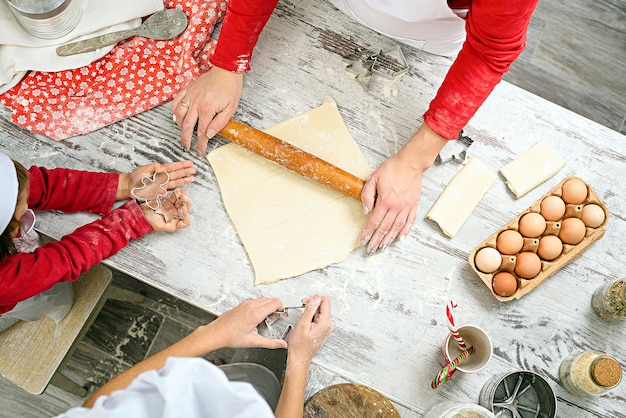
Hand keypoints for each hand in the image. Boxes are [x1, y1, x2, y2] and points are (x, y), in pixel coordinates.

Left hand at [118, 160, 195, 200]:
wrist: (129, 187)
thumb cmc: (135, 177)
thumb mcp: (144, 169)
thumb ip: (154, 167)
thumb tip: (163, 166)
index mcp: (159, 171)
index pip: (173, 167)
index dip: (181, 165)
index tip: (189, 162)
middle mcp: (162, 178)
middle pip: (177, 174)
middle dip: (186, 171)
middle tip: (194, 169)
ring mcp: (162, 185)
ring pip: (176, 182)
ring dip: (184, 179)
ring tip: (192, 177)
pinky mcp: (160, 193)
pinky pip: (171, 192)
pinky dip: (177, 191)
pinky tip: (184, 189)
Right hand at [140, 189, 190, 231]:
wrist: (142, 212)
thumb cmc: (151, 221)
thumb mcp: (161, 226)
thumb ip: (171, 226)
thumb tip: (179, 219)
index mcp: (175, 223)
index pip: (186, 221)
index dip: (186, 215)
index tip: (181, 208)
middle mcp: (176, 215)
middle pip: (185, 209)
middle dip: (185, 202)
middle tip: (182, 197)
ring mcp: (173, 208)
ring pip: (182, 202)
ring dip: (182, 196)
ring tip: (180, 192)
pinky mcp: (169, 201)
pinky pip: (176, 197)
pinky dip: (178, 193)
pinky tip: (178, 190)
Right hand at [172, 66, 243, 155]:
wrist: (226, 70)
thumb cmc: (230, 88)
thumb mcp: (230, 109)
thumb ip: (219, 123)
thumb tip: (209, 134)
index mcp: (206, 109)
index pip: (201, 132)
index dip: (200, 144)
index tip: (199, 151)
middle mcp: (195, 103)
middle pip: (187, 126)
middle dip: (186, 139)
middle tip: (186, 147)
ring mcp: (190, 95)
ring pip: (179, 115)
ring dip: (180, 126)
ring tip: (183, 133)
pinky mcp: (187, 89)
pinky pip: (176, 101)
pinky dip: (175, 111)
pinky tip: (177, 117)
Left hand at [207, 298, 287, 349]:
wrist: (217, 333)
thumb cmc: (231, 336)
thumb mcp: (254, 342)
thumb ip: (271, 343)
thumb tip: (282, 344)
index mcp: (255, 313)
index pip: (276, 302)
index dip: (281, 308)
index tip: (280, 315)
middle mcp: (251, 305)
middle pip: (271, 300)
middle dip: (275, 309)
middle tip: (271, 321)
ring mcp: (246, 304)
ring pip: (264, 300)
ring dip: (267, 308)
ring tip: (262, 321)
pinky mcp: (242, 304)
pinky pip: (256, 302)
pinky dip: (260, 307)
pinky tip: (255, 319)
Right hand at [286, 295, 332, 365]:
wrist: (299, 357)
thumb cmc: (299, 345)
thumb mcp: (302, 324)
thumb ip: (310, 309)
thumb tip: (316, 297)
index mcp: (325, 322)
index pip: (325, 300)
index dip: (314, 299)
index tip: (305, 302)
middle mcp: (329, 324)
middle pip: (322, 305)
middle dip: (311, 305)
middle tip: (302, 311)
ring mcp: (326, 327)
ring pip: (320, 311)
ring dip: (310, 312)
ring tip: (303, 320)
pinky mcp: (323, 329)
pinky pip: (318, 318)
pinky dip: (311, 317)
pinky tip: (305, 324)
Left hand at [360, 124, 447, 253]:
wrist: (411, 162)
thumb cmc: (392, 168)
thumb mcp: (374, 178)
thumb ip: (367, 195)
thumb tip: (366, 210)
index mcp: (386, 201)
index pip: (374, 222)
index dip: (367, 233)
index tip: (362, 241)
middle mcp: (397, 207)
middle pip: (385, 228)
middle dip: (376, 241)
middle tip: (371, 250)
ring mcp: (407, 207)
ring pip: (397, 228)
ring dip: (389, 239)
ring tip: (382, 247)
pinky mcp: (414, 205)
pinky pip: (410, 221)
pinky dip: (405, 231)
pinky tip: (400, 238)